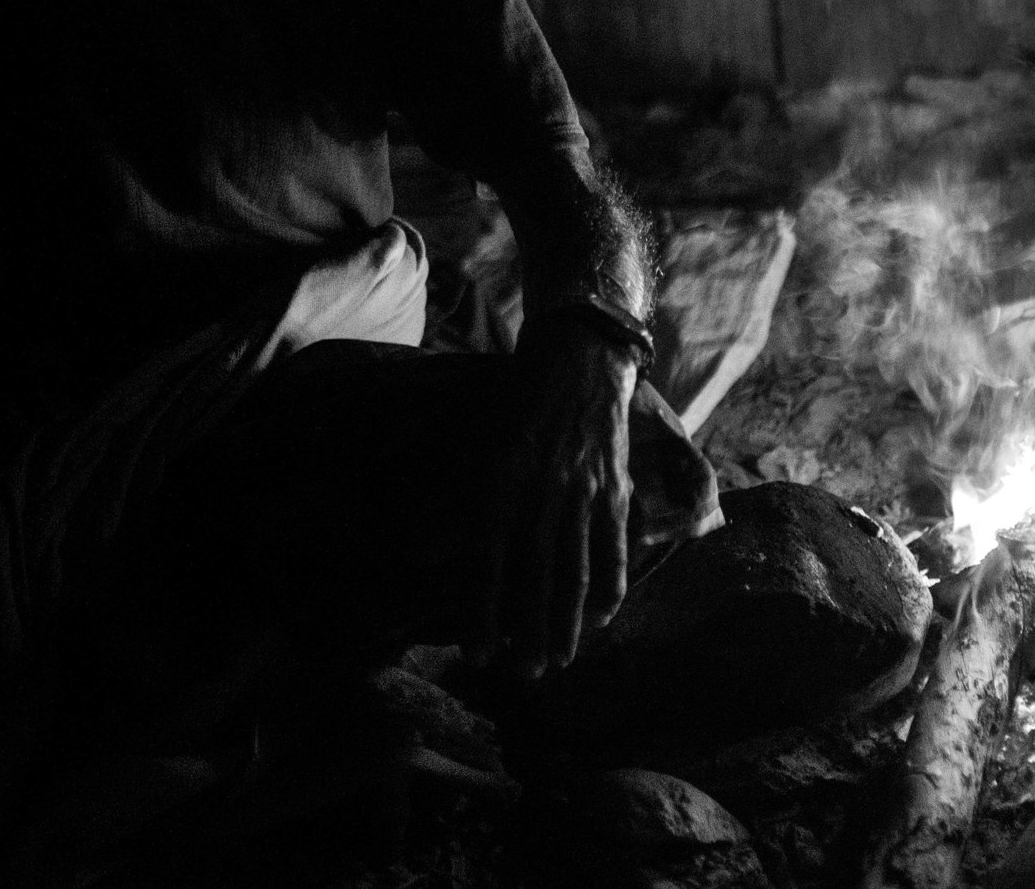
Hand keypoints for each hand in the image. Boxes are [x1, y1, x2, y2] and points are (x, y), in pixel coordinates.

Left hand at [474, 310, 635, 676]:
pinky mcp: (616, 487)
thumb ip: (460, 499)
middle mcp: (542, 487)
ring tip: (559, 660)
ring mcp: (584, 489)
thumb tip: (419, 549)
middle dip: (529, 628)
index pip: (489, 557)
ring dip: (568, 619)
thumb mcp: (479, 444)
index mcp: (500, 476)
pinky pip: (614, 546)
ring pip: (575, 566)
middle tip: (524, 675)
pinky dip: (610, 584)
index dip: (484, 608)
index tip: (479, 652)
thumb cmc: (517, 406)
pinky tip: (602, 618)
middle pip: (535, 572)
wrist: (578, 360)